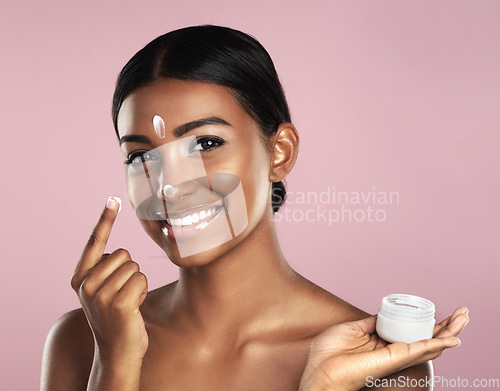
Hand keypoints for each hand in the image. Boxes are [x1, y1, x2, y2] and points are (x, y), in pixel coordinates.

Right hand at [71, 197, 148, 364]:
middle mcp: (86, 285)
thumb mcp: (103, 291)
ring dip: (137, 283)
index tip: (114, 199)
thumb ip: (106, 271)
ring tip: (128, 302)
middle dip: (130, 271)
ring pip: (135, 267)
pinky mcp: (119, 304)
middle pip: (124, 254)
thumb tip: (121, 253)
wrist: (117, 351)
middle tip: (122, 294)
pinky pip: (141, 279)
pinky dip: (142, 291)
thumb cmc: (116, 316)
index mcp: (80, 278)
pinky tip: (133, 308)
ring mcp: (100, 295)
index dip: (105, 219)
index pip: (95, 242)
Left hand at [299, 307, 468, 390]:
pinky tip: (452, 339)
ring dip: (449, 331)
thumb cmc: (329, 354)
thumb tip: (382, 312)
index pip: (412, 332)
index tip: (438, 311)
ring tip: (465, 317)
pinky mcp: (394, 359)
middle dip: (446, 326)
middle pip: (426, 338)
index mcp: (382, 343)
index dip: (427, 323)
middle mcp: (392, 351)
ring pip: (429, 344)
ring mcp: (395, 356)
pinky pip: (420, 350)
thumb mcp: (352, 329)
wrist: (319, 371)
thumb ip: (370, 322)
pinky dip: (437, 344)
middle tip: (463, 312)